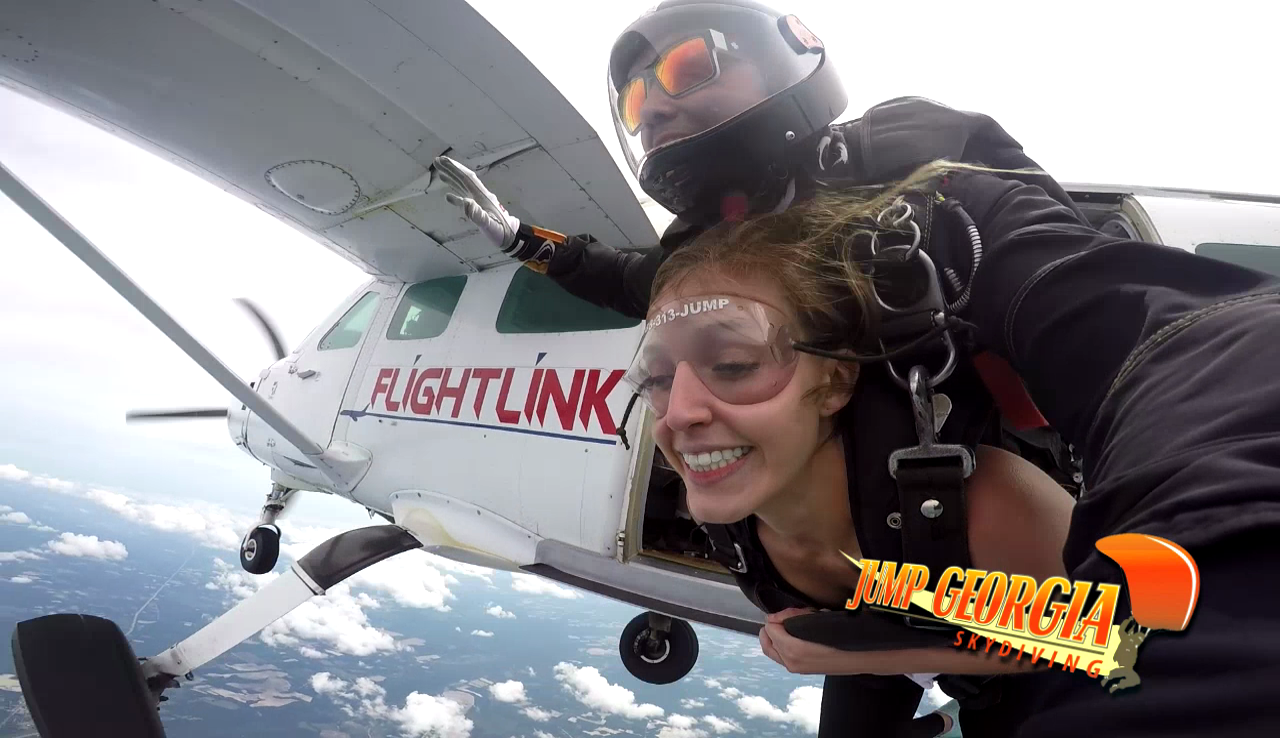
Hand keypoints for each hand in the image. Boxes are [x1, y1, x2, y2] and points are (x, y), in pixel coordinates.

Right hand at [434, 155, 564, 268]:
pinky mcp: (479, 207)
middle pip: (464, 178)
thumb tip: (464, 201)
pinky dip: (456, 193)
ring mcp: (480, 201)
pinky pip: (465, 196)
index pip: (467, 179)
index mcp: (482, 197)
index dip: (455, 169)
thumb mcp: (489, 225)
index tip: (443, 161)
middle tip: (436, 161)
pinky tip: (448, 195)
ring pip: (464, 185)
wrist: (512, 237)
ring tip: (439, 171)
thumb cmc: (502, 232)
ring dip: (452, 178)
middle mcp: (480, 195)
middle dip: (451, 169)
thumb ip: (477, 214)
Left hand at [759, 607, 864, 674]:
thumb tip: (773, 618)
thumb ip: (792, 616)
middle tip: (780, 619)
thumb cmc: (841, 635)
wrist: (859, 657)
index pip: (770, 629)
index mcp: (794, 649)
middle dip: (771, 629)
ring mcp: (796, 669)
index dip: (776, 618)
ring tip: (786, 627)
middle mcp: (791, 661)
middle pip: (767, 642)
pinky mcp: (801, 671)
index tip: (784, 613)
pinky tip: (791, 637)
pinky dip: (781, 647)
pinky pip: (782, 658)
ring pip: (772, 652)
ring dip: (775, 638)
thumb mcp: (816, 618)